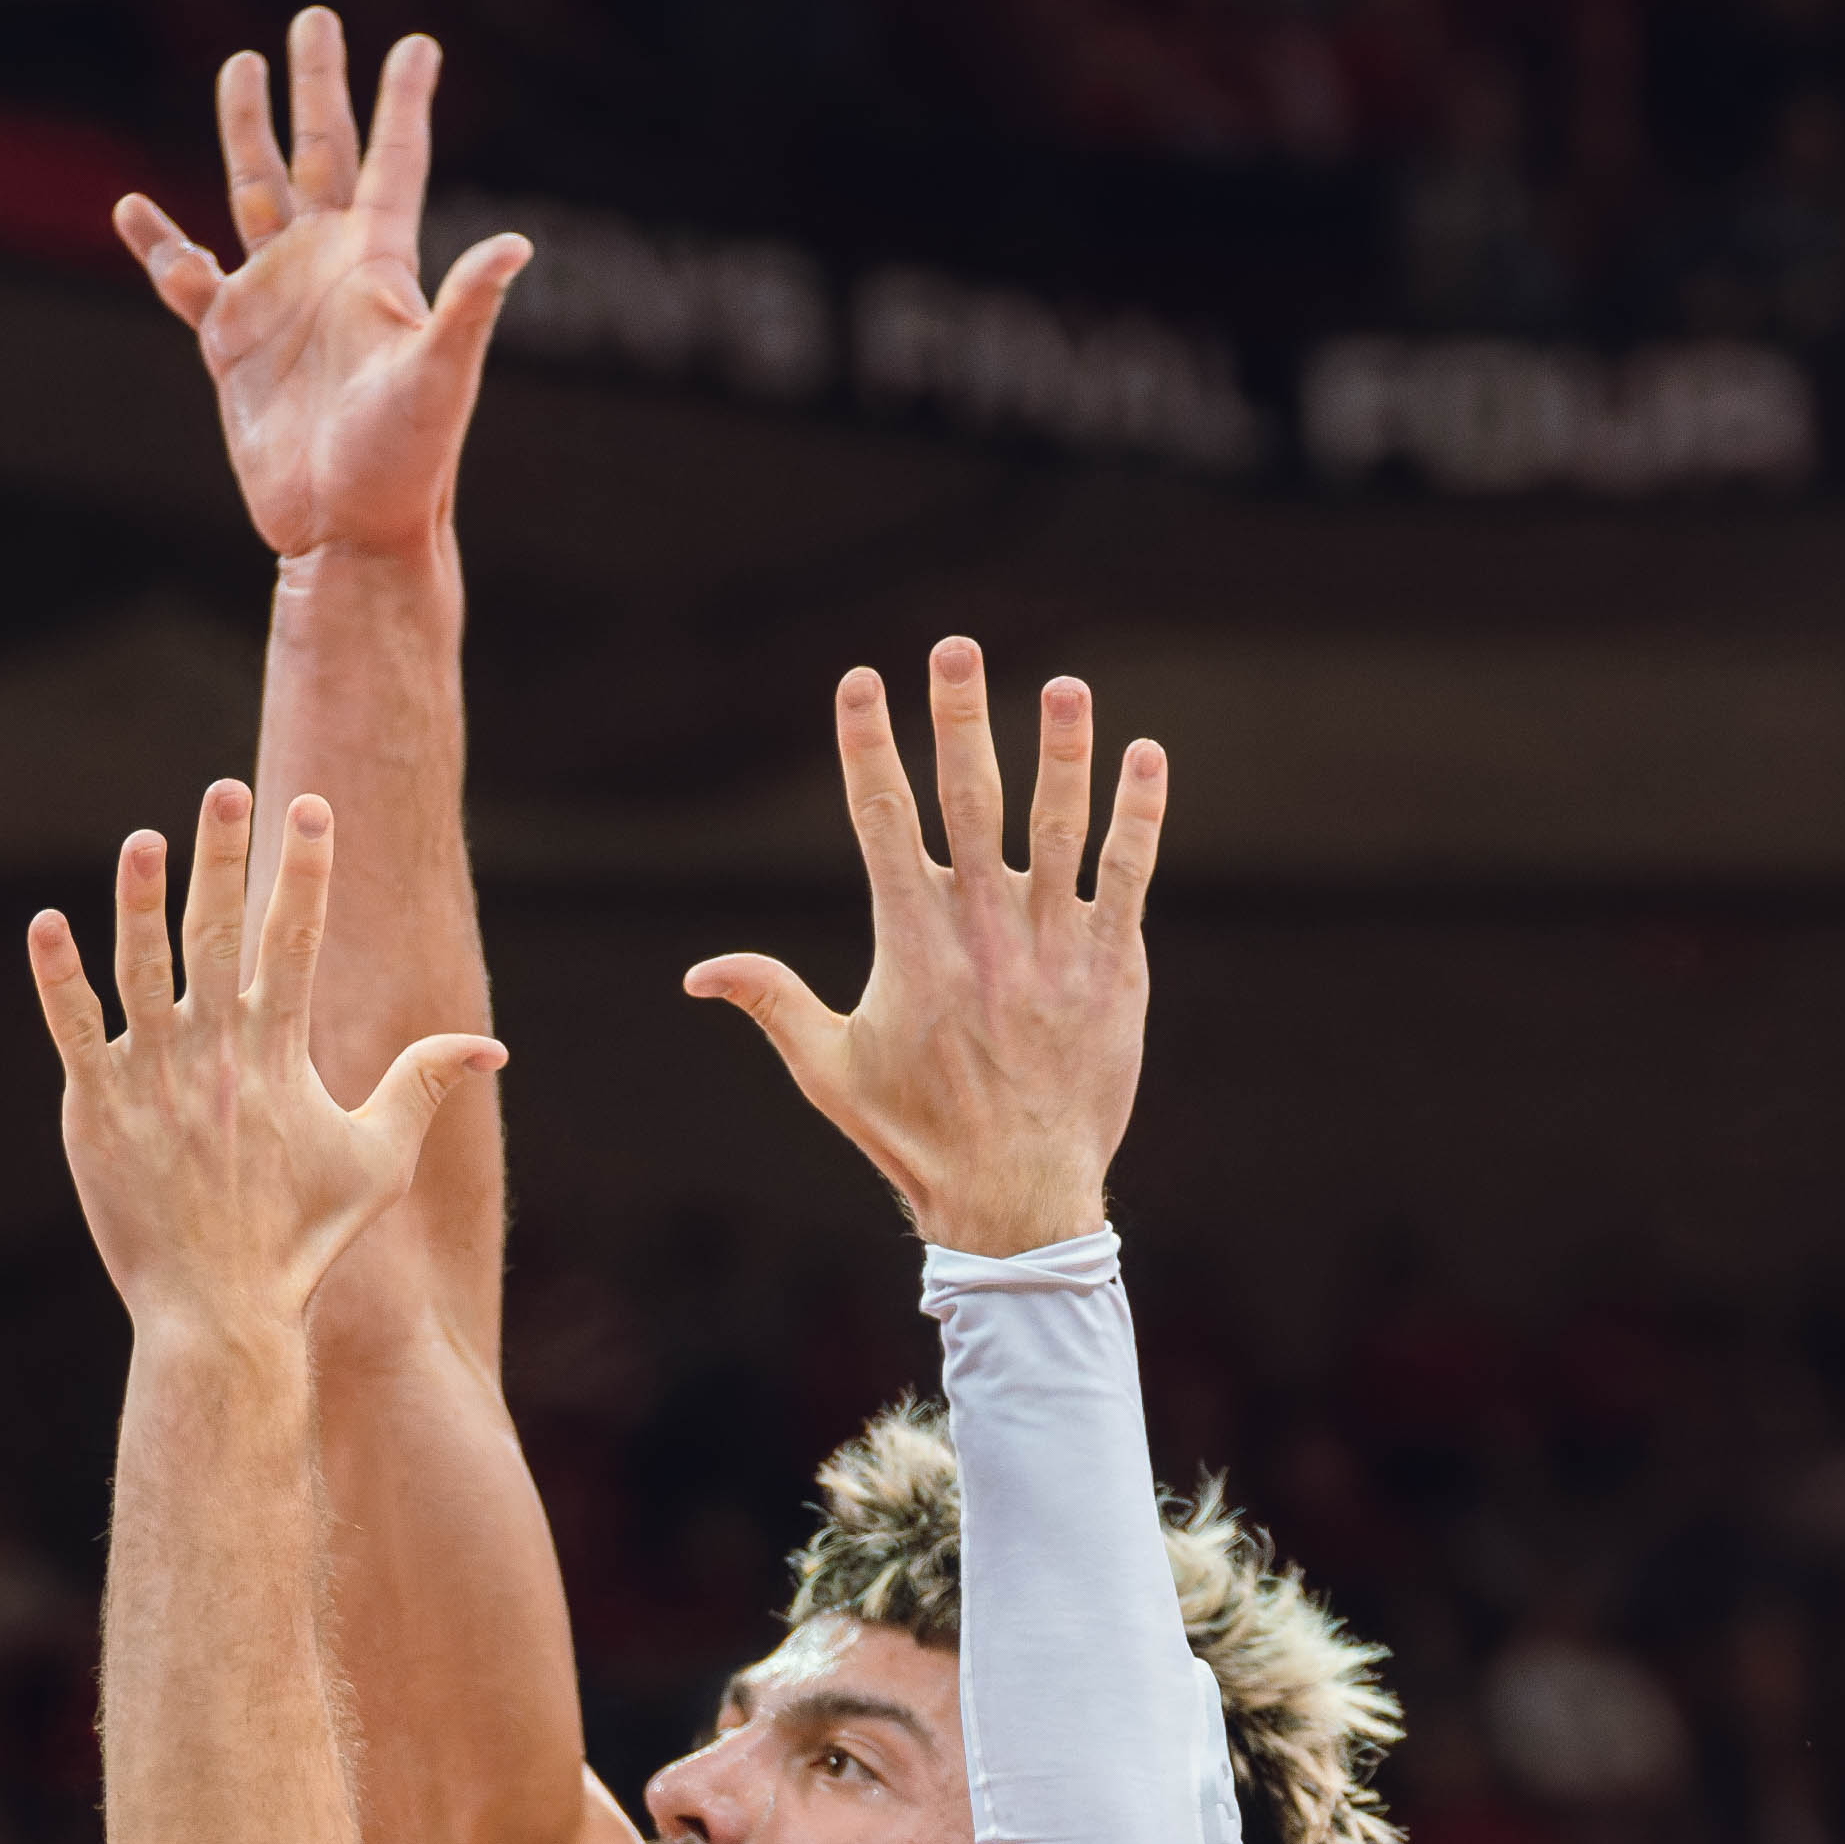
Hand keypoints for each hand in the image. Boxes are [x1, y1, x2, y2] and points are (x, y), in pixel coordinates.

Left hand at [33, 778, 501, 1337]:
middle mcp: (218, 1054)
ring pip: (141, 969)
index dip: (305, 870)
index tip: (312, 807)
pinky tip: (46, 924)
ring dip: (140, 899)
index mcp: (281, 1056)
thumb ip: (423, 1086)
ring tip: (144, 838)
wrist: (221, 1313)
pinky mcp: (97, 1111)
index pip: (296, 941)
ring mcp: (154, 1080)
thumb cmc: (302, 1241)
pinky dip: (58, 979)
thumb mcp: (379, 1162)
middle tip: (226, 785)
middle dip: (224, 855)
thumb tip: (492, 1047)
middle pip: (218, 933)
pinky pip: (74, 1030)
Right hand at [113, 11, 529, 567]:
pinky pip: (186, 278)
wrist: (347, 531)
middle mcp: (328, 269)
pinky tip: (134, 209)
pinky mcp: (231, 344)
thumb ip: (467, 306)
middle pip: (320, 154)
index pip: (397, 161)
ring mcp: (277, 301)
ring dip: (245, 131)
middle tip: (315, 15)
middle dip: (317, 86)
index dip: (405, 100)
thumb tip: (514, 244)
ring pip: (253, 193)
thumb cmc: (407, 461)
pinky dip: (158, 244)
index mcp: (381, 264)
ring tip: (239, 66)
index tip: (418, 42)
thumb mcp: (441, 377)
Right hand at [685, 641, 1165, 1251]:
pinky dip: (1139, 814)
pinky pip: (1130, 874)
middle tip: (955, 646)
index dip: (868, 742)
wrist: (1017, 1196)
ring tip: (1063, 685)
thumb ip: (772, 1002)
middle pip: (968, 798)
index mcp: (910, 942)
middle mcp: (982, 929)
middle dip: (958, 716)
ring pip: (1059, 825)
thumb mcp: (830, 1070)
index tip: (860, 679)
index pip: (882, 818)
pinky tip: (1146, 757)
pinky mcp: (1113, 968)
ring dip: (1061, 749)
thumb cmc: (917, 1137)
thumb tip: (698, 974)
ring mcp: (1054, 945)